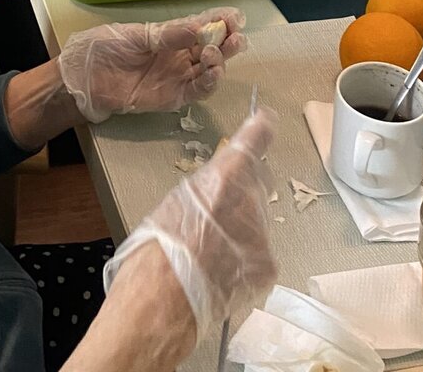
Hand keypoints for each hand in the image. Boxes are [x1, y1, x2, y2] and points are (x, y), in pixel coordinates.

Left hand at [58, 7, 246, 122]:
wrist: (85, 78)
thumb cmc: (107, 48)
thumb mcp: (137, 35)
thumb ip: (168, 35)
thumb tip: (199, 28)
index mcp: (171, 35)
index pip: (202, 26)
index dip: (221, 21)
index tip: (235, 17)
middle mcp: (179, 55)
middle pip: (212, 49)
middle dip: (227, 42)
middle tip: (236, 37)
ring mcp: (177, 77)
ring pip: (209, 71)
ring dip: (220, 62)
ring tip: (215, 54)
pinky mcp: (172, 97)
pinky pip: (196, 92)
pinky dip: (209, 83)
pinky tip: (212, 73)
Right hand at [104, 109, 277, 341]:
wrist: (162, 301)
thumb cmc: (156, 250)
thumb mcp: (174, 202)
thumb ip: (205, 190)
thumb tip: (215, 192)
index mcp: (224, 176)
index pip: (255, 140)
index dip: (261, 130)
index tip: (267, 121)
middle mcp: (249, 200)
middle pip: (258, 186)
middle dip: (245, 194)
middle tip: (220, 218)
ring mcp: (262, 236)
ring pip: (258, 225)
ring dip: (242, 233)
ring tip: (213, 256)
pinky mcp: (267, 267)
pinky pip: (260, 258)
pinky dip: (245, 264)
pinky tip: (222, 275)